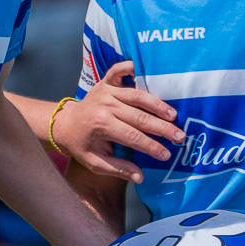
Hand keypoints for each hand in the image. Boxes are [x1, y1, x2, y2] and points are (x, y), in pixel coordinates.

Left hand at [54, 62, 186, 182]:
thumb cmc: (81, 145)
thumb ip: (118, 169)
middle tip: (180, 136)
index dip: (151, 146)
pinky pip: (120, 70)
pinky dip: (132, 68)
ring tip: (174, 115)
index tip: (166, 154)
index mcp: (101, 126)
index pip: (133, 137)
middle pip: (139, 117)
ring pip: (137, 96)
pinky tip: (149, 72)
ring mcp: (106, 91)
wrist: (64, 124)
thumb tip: (141, 177)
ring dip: (158, 105)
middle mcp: (105, 106)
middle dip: (162, 128)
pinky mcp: (105, 81)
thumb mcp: (95, 163)